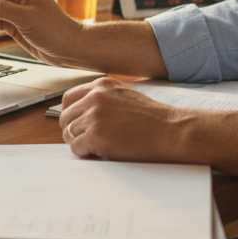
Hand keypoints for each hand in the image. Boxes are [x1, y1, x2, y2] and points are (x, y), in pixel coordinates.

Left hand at [58, 77, 190, 161]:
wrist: (171, 131)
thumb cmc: (154, 119)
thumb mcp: (125, 97)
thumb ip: (103, 100)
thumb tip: (82, 115)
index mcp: (102, 85)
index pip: (69, 98)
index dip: (71, 115)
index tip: (76, 124)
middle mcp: (95, 97)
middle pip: (66, 117)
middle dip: (73, 131)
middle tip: (87, 141)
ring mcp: (94, 116)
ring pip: (70, 134)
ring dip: (81, 143)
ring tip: (100, 147)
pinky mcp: (95, 135)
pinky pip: (76, 148)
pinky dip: (85, 153)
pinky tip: (101, 152)